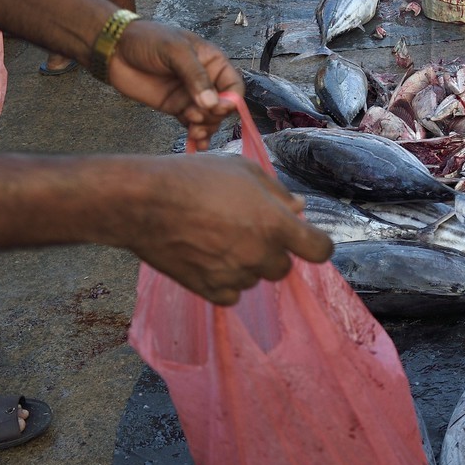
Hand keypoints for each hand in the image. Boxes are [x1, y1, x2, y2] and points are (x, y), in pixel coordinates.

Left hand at [104, 19, 245, 149]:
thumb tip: (212, 104)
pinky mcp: (175, 107)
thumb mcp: (175, 51)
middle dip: (214, 117)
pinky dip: (196, 135)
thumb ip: (195, 77)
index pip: (233, 86)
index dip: (231, 100)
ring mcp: (190, 95)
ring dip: (205, 128)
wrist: (114, 49)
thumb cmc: (147, 40)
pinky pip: (192, 124)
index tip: (217, 109)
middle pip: (223, 106)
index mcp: (212, 62)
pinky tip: (196, 144)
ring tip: (193, 131)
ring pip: (209, 118)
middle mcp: (205, 80)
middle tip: (196, 118)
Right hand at [124, 153, 333, 304]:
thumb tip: (299, 209)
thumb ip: (277, 193)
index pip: (319, 250)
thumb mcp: (244, 170)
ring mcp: (234, 276)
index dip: (316, 244)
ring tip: (218, 239)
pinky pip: (231, 294)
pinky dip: (225, 282)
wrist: (145, 202)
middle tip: (247, 230)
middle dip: (273, 251)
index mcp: (276, 224)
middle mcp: (260, 255)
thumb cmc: (196, 177)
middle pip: (283, 267)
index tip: (305, 239)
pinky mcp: (208, 290)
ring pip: (255, 279)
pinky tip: (209, 259)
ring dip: (246, 265)